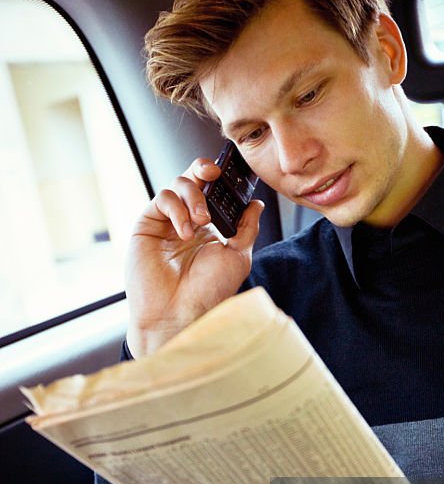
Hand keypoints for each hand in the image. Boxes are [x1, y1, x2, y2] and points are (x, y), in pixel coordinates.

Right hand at [125, 158, 263, 356]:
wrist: (179, 313)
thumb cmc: (207, 292)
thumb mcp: (237, 257)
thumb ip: (246, 228)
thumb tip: (256, 204)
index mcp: (210, 228)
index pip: (214, 191)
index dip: (220, 178)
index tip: (230, 174)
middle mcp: (187, 222)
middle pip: (193, 179)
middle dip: (204, 170)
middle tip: (214, 175)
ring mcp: (166, 222)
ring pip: (177, 184)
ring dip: (193, 195)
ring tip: (202, 220)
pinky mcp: (147, 225)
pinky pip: (161, 199)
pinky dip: (176, 209)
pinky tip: (184, 231)